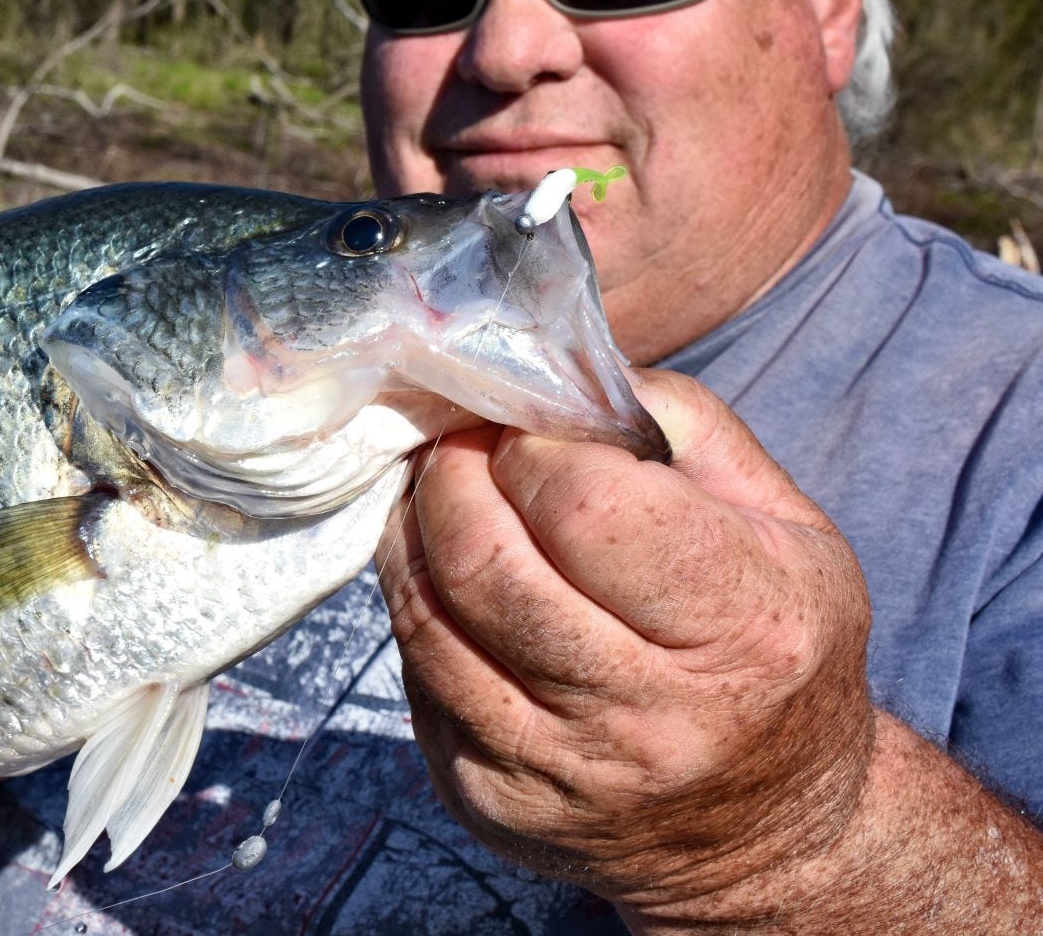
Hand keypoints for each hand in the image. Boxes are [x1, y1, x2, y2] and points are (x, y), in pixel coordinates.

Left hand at [380, 369, 875, 922]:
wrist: (764, 833)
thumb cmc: (774, 646)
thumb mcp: (787, 525)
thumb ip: (679, 424)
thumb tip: (554, 365)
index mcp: (746, 627)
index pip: (582, 506)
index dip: (530, 444)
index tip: (525, 422)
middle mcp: (651, 715)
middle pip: (483, 561)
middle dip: (452, 474)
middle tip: (461, 441)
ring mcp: (560, 770)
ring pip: (426, 618)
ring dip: (412, 531)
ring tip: (439, 491)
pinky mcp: (489, 801)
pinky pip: (416, 674)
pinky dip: (416, 605)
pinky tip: (442, 575)